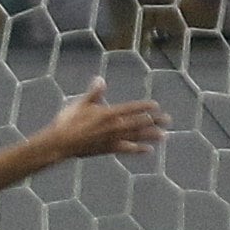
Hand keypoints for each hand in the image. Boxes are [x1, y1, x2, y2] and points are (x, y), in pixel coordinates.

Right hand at [43, 77, 167, 161]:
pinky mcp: (108, 149)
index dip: (144, 107)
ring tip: (164, 135)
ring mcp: (112, 139)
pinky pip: (127, 149)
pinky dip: (138, 150)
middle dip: (155, 121)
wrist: (60, 143)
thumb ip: (94, 93)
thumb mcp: (80, 104)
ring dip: (151, 135)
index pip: (131, 109)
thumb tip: (100, 79)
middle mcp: (114, 126)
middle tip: (168, 120)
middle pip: (139, 123)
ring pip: (136, 136)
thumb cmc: (68, 122)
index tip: (156, 106)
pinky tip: (148, 150)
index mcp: (109, 113)